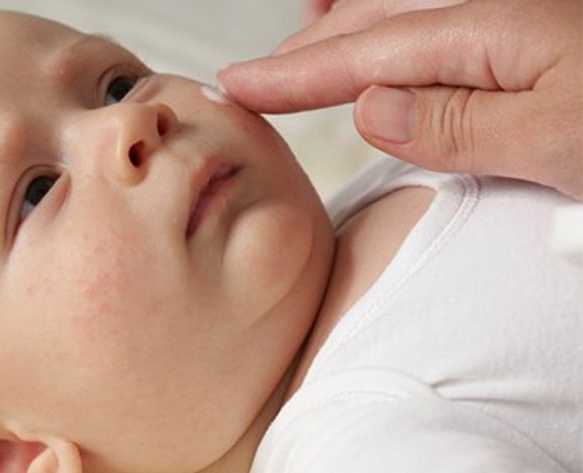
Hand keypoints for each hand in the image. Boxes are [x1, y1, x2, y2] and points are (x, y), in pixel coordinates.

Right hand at [220, 0, 582, 200]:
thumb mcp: (560, 138)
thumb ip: (461, 124)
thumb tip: (370, 110)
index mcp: (495, 31)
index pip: (366, 55)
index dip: (294, 74)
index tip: (236, 86)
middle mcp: (500, 19)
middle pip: (374, 27)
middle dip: (306, 54)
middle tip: (253, 82)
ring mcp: (518, 30)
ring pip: (403, 22)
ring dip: (347, 37)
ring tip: (307, 51)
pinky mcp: (536, 54)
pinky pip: (439, 34)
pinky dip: (396, 38)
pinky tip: (393, 57)